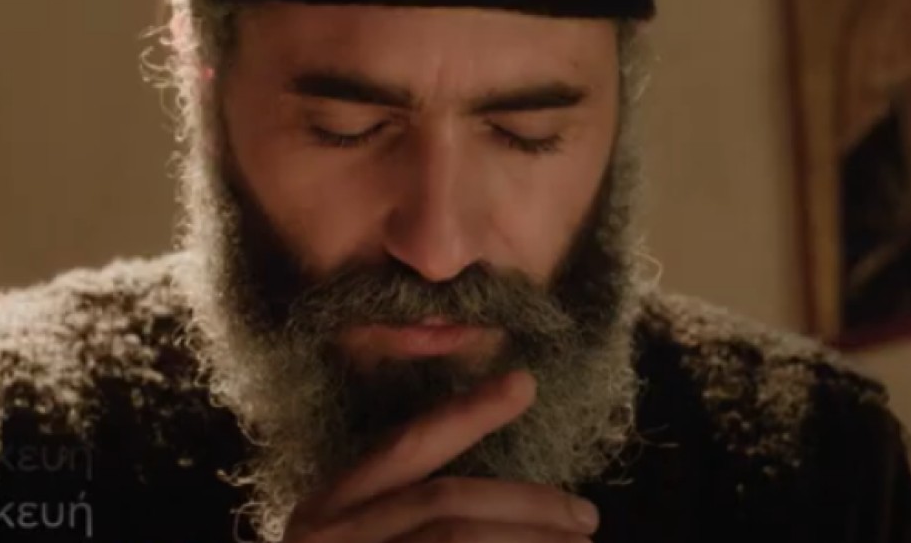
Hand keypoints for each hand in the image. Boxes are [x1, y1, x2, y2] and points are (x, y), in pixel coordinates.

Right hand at [283, 369, 599, 542]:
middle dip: (528, 505)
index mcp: (323, 511)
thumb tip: (515, 497)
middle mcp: (330, 542)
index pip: (405, 448)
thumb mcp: (356, 542)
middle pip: (447, 506)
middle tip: (587, 516)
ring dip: (530, 541)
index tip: (524, 384)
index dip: (466, 413)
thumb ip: (412, 516)